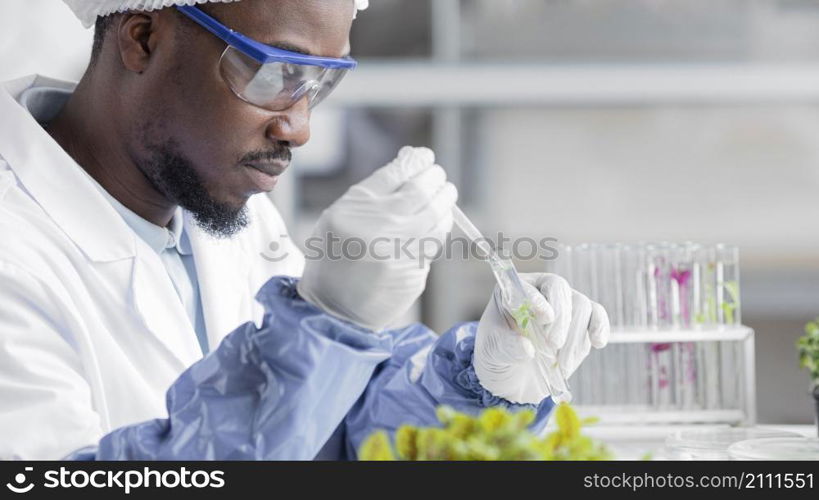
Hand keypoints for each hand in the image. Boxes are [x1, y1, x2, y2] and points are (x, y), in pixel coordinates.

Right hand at [298, 146, 457, 330]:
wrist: (334, 308)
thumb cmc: (335, 257)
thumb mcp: (339, 215)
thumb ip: (374, 190)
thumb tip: (411, 160)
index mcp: (355, 207)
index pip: (398, 172)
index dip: (418, 160)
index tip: (425, 157)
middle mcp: (379, 226)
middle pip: (422, 191)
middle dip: (435, 178)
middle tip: (438, 177)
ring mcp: (399, 251)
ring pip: (436, 215)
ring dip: (445, 201)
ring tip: (445, 195)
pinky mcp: (413, 271)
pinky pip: (435, 241)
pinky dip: (440, 227)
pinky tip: (438, 222)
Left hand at [473, 273, 609, 404]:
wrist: (514, 376)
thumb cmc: (498, 356)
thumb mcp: (493, 352)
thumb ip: (506, 347)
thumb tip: (527, 348)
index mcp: (514, 290)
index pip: (528, 286)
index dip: (537, 300)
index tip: (544, 317)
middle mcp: (540, 290)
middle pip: (559, 289)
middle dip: (560, 318)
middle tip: (553, 345)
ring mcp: (564, 304)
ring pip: (580, 305)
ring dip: (574, 336)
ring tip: (561, 363)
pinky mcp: (582, 321)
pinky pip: (597, 316)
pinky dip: (599, 328)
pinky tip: (598, 342)